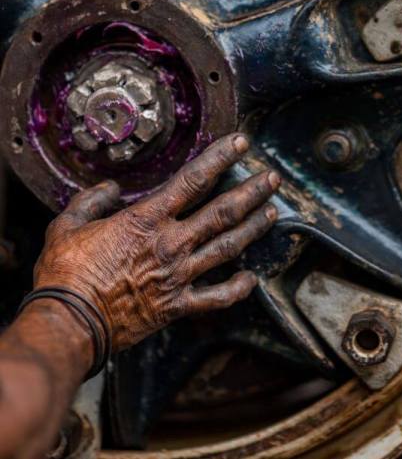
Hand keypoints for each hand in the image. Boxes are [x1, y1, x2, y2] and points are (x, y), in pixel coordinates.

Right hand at [32, 133, 279, 350]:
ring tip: (273, 213)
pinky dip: (238, 288)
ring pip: (228, 246)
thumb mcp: (66, 225)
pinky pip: (217, 297)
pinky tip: (252, 279)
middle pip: (223, 211)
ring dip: (254, 228)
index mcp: (146, 220)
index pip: (193, 180)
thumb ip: (91, 201)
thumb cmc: (65, 275)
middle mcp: (171, 243)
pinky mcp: (178, 305)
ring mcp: (179, 275)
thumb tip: (109, 188)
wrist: (69, 322)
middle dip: (252, 191)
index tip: (241, 143)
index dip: (221, 157)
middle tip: (272, 179)